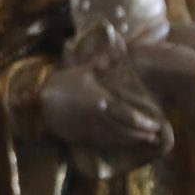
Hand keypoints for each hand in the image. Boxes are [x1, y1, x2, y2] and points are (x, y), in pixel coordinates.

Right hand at [39, 59, 170, 155]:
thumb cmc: (63, 83)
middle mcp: (97, 117)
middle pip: (124, 130)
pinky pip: (102, 142)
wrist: (39, 101)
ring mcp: (89, 129)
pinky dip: (115, 144)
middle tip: (156, 137)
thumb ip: (102, 61)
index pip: (126, 114)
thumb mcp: (83, 70)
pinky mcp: (81, 136)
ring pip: (115, 139)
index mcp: (100, 100)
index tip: (156, 125)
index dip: (142, 122)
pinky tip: (124, 144)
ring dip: (131, 141)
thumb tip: (118, 51)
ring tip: (145, 142)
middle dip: (141, 135)